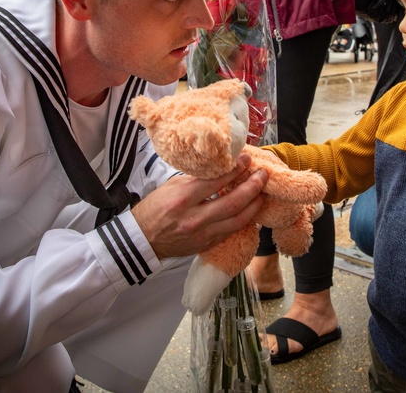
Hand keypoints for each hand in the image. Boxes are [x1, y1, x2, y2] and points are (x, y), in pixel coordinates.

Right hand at [132, 154, 265, 258]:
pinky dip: (244, 219)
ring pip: (237, 220)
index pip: (216, 182)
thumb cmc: (154, 209)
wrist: (142, 239)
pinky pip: (231, 231)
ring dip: (255, 205)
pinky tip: (251, 209)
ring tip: (263, 192)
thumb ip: (196, 179)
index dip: (235, 170)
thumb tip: (219, 167)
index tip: (246, 160)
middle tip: (263, 175)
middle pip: (232, 203)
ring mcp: (202, 234)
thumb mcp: (171, 186)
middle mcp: (195, 218)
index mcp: (183, 199)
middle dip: (252, 187)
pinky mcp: (207, 244)